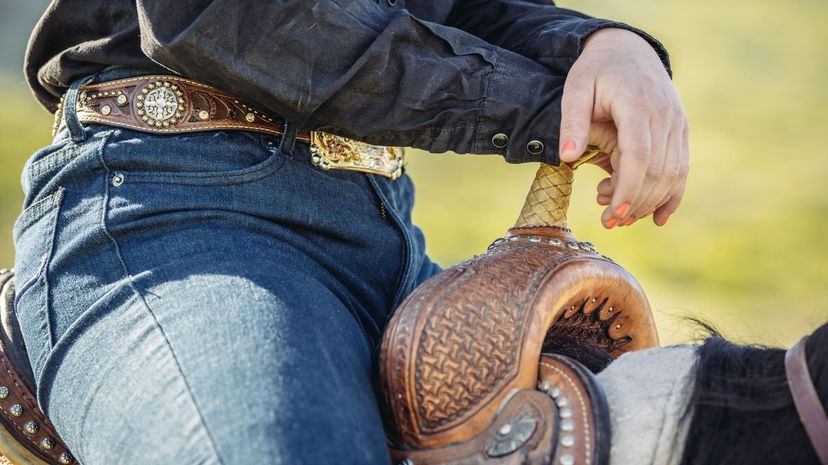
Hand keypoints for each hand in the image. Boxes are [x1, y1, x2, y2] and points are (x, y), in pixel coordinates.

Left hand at [558, 28, 688, 227]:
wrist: (627, 49)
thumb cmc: (596, 71)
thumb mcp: (576, 89)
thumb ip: (572, 122)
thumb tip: (567, 158)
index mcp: (637, 104)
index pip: (639, 155)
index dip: (629, 189)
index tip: (614, 215)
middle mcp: (664, 115)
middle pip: (658, 170)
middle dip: (635, 203)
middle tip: (608, 223)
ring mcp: (676, 123)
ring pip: (673, 173)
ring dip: (650, 202)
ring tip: (621, 218)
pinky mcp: (680, 130)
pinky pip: (682, 168)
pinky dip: (672, 195)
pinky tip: (658, 218)